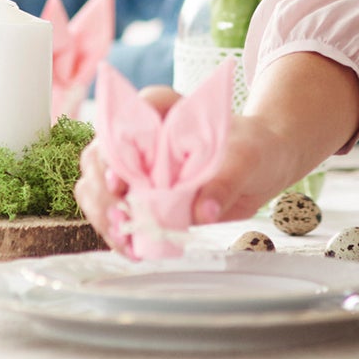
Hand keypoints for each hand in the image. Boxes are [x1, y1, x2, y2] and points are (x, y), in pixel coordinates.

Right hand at [74, 91, 314, 255]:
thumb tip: (202, 213)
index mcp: (160, 109)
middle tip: (121, 222)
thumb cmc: (251, 148)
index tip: (119, 183)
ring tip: (125, 242)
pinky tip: (131, 249)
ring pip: (95, 186)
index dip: (114, 150)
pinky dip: (116, 232)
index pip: (124, 118)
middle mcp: (139, 136)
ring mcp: (135, 168)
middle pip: (99, 157)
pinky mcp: (140, 196)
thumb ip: (222, 183)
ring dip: (103, 216)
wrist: (262, 163)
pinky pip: (113, 212)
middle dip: (101, 193)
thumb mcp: (245, 160)